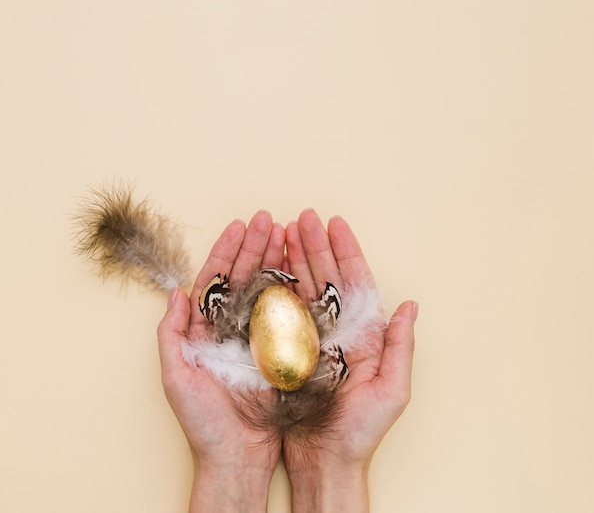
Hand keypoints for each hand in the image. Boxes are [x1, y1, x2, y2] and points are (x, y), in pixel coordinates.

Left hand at [157, 210, 283, 512]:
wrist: (237, 457)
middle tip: (268, 219)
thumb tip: (175, 292)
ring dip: (275, 259)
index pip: (216, 280)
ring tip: (285, 232)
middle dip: (255, 246)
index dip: (226, 251)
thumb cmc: (203, 421)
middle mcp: (232, 327)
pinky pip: (287, 312)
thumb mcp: (176, 376)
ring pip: (267, 288)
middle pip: (244, 276)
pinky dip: (292, 288)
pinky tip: (298, 266)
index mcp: (206, 329)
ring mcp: (257, 336)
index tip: (239, 226)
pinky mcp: (280, 349)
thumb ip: (171, 333)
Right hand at [283, 209, 417, 512]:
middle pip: (325, 277)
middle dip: (315, 245)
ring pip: (302, 287)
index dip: (346, 251)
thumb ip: (400, 347)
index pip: (354, 281)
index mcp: (363, 333)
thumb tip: (410, 305)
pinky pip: (281, 311)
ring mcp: (310, 337)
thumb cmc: (361, 431)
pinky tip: (270, 265)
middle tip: (304, 217)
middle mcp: (336, 329)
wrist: (325, 462)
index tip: (336, 223)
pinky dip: (276, 286)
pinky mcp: (286, 349)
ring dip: (294, 258)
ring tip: (284, 231)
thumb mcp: (391, 391)